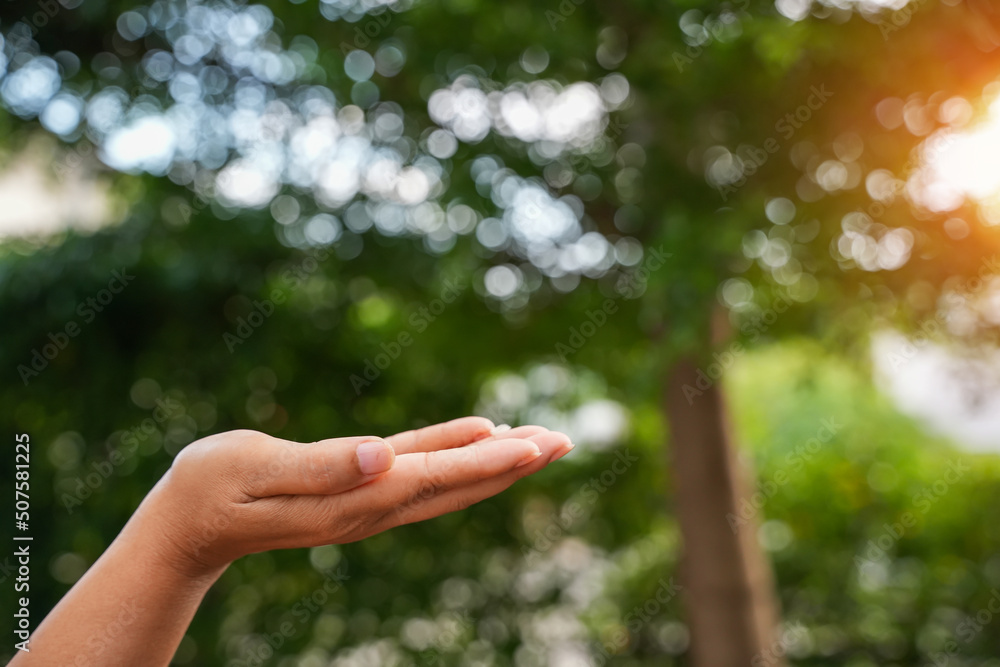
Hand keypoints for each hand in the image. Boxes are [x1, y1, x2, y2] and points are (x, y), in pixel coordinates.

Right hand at [142, 417, 572, 578]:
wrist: (188, 523)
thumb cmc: (211, 488)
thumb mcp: (255, 470)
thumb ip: (319, 464)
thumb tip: (379, 455)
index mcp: (353, 499)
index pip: (435, 478)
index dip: (488, 461)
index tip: (536, 446)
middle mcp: (371, 507)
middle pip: (458, 484)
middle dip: (513, 463)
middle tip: (566, 440)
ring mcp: (368, 502)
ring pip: (448, 481)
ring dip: (497, 462)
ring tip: (540, 440)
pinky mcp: (359, 491)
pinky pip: (421, 472)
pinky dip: (458, 455)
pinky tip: (480, 438)